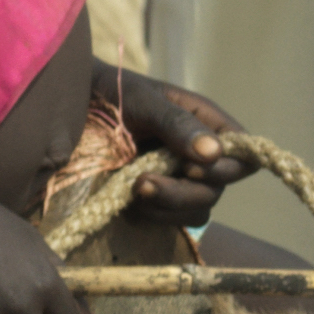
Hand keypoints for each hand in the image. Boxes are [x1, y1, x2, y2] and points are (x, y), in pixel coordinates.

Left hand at [102, 66, 249, 232]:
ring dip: (167, 206)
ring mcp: (180, 180)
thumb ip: (177, 124)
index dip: (226, 168)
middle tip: (144, 182)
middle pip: (219, 188)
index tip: (191, 167)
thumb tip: (214, 153)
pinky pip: (171, 220)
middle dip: (185, 191)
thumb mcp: (143, 100)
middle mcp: (200, 155)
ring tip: (133, 188)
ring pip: (198, 210)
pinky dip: (152, 215)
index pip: (244, 154)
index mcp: (207, 125)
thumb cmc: (111, 93)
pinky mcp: (158, 200)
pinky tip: (127, 199)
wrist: (70, 108)